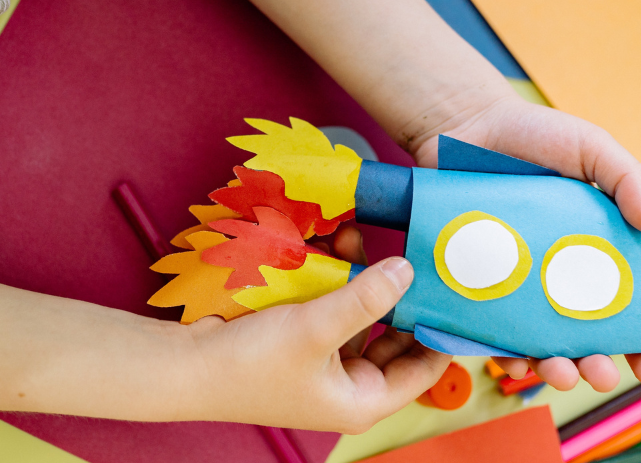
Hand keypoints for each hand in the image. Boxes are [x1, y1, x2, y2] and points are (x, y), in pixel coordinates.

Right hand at [177, 227, 449, 432]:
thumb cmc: (249, 364)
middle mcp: (350, 385)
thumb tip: (408, 271)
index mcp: (364, 400)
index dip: (442, 330)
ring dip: (363, 280)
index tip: (455, 288)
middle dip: (398, 294)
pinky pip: (335, 307)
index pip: (425, 367)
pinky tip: (332, 248)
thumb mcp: (316, 327)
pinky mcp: (304, 341)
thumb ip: (366, 298)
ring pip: (365, 316)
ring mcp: (326, 363)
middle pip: (397, 337)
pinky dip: (337, 281)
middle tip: (409, 253)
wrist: (184, 366)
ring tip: (356, 239)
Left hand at [403, 92, 640, 392]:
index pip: (629, 306)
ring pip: (539, 340)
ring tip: (560, 373)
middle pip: (585, 335)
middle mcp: (558, 274)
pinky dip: (501, 349)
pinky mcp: (478, 281)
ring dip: (553, 366)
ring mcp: (518, 281)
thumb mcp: (592, 149)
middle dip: (597, 364)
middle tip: (601, 374)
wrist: (465, 122)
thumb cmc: (534, 135)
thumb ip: (628, 179)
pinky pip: (489, 328)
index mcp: (598, 250)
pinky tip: (511, 359)